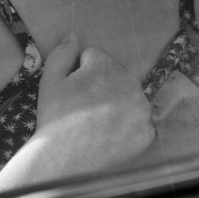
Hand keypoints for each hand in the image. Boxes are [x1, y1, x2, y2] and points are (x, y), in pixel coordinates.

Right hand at [34, 34, 155, 175]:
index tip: (74, 92)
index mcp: (106, 65)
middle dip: (102, 86)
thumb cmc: (55, 119)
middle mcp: (129, 81)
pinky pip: (139, 122)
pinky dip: (128, 128)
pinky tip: (111, 137)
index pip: (95, 58)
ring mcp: (142, 108)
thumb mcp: (50, 81)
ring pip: (129, 98)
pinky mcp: (148, 132)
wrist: (64, 162)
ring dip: (118, 105)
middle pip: (115, 76)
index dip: (81, 73)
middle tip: (84, 110)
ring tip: (97, 125)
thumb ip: (62, 53)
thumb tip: (73, 36)